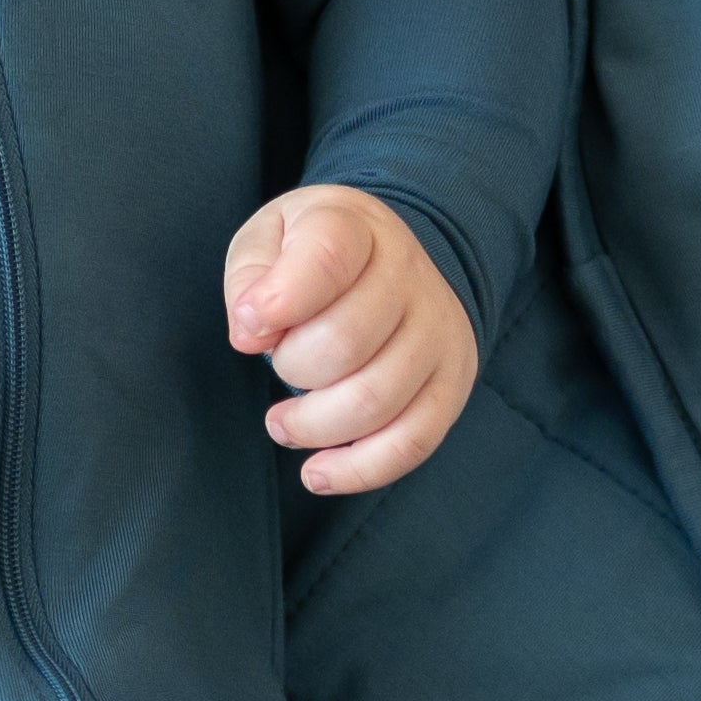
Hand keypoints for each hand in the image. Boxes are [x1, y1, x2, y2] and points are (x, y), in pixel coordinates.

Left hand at [222, 183, 475, 496]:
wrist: (394, 256)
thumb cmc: (314, 254)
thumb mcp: (271, 238)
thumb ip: (251, 277)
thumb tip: (250, 333)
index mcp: (356, 227)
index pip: (328, 258)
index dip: (280, 300)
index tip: (249, 325)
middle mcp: (408, 276)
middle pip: (346, 343)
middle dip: (292, 368)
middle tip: (276, 365)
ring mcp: (437, 332)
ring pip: (376, 401)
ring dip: (313, 426)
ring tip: (282, 423)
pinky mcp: (451, 383)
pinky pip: (412, 442)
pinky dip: (359, 470)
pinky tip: (318, 472)